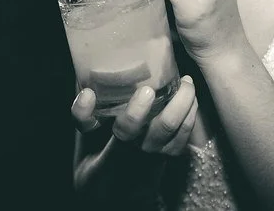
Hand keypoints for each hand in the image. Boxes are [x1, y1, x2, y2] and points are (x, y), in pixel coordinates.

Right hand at [71, 76, 197, 155]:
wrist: (112, 193)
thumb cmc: (96, 156)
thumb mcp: (84, 139)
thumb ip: (83, 115)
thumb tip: (86, 87)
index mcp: (114, 150)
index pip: (126, 132)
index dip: (135, 113)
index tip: (145, 90)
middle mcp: (139, 153)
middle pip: (162, 129)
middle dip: (174, 103)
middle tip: (181, 79)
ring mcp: (156, 156)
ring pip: (177, 131)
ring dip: (186, 104)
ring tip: (186, 82)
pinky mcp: (168, 157)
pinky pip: (184, 137)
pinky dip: (190, 115)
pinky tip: (190, 99)